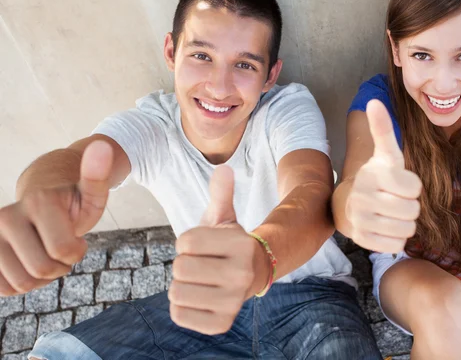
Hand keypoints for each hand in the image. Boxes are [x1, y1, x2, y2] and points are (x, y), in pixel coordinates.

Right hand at [0, 140, 112, 295]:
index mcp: (38, 202)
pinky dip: (20, 285)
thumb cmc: (72, 200)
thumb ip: (98, 175)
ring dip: (41, 278)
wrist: (40, 198)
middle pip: (41, 270)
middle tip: (60, 246)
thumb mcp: (92, 192)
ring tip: (44, 253)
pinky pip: (3, 288)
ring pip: (21, 284)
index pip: (64, 251)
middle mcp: (6, 217)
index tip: (76, 237)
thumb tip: (102, 146)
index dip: (76, 252)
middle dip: (59, 266)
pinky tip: (27, 264)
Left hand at [170, 165, 266, 334]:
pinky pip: (178, 314)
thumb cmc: (230, 244)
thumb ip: (221, 193)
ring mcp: (233, 303)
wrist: (253, 274)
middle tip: (202, 264)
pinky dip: (182, 306)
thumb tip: (223, 168)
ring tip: (201, 281)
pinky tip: (199, 298)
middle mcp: (242, 276)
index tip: (205, 245)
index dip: (188, 241)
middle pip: (180, 267)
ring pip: (176, 291)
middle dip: (184, 263)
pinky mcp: (221, 324)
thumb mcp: (226, 217)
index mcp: (242, 246)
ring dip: (181, 285)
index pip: (185, 241)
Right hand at [346, 100, 422, 252]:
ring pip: (407, 229)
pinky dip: (395, 239)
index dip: (412, 187)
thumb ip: (382, 129)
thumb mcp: (384, 154)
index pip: (415, 187)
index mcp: (374, 174)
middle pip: (413, 210)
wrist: (348, 204)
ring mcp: (361, 219)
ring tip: (390, 214)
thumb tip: (373, 101)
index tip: (399, 183)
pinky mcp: (362, 239)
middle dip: (410, 207)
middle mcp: (364, 196)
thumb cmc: (377, 178)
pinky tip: (384, 228)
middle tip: (395, 201)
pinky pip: (396, 245)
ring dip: (404, 224)